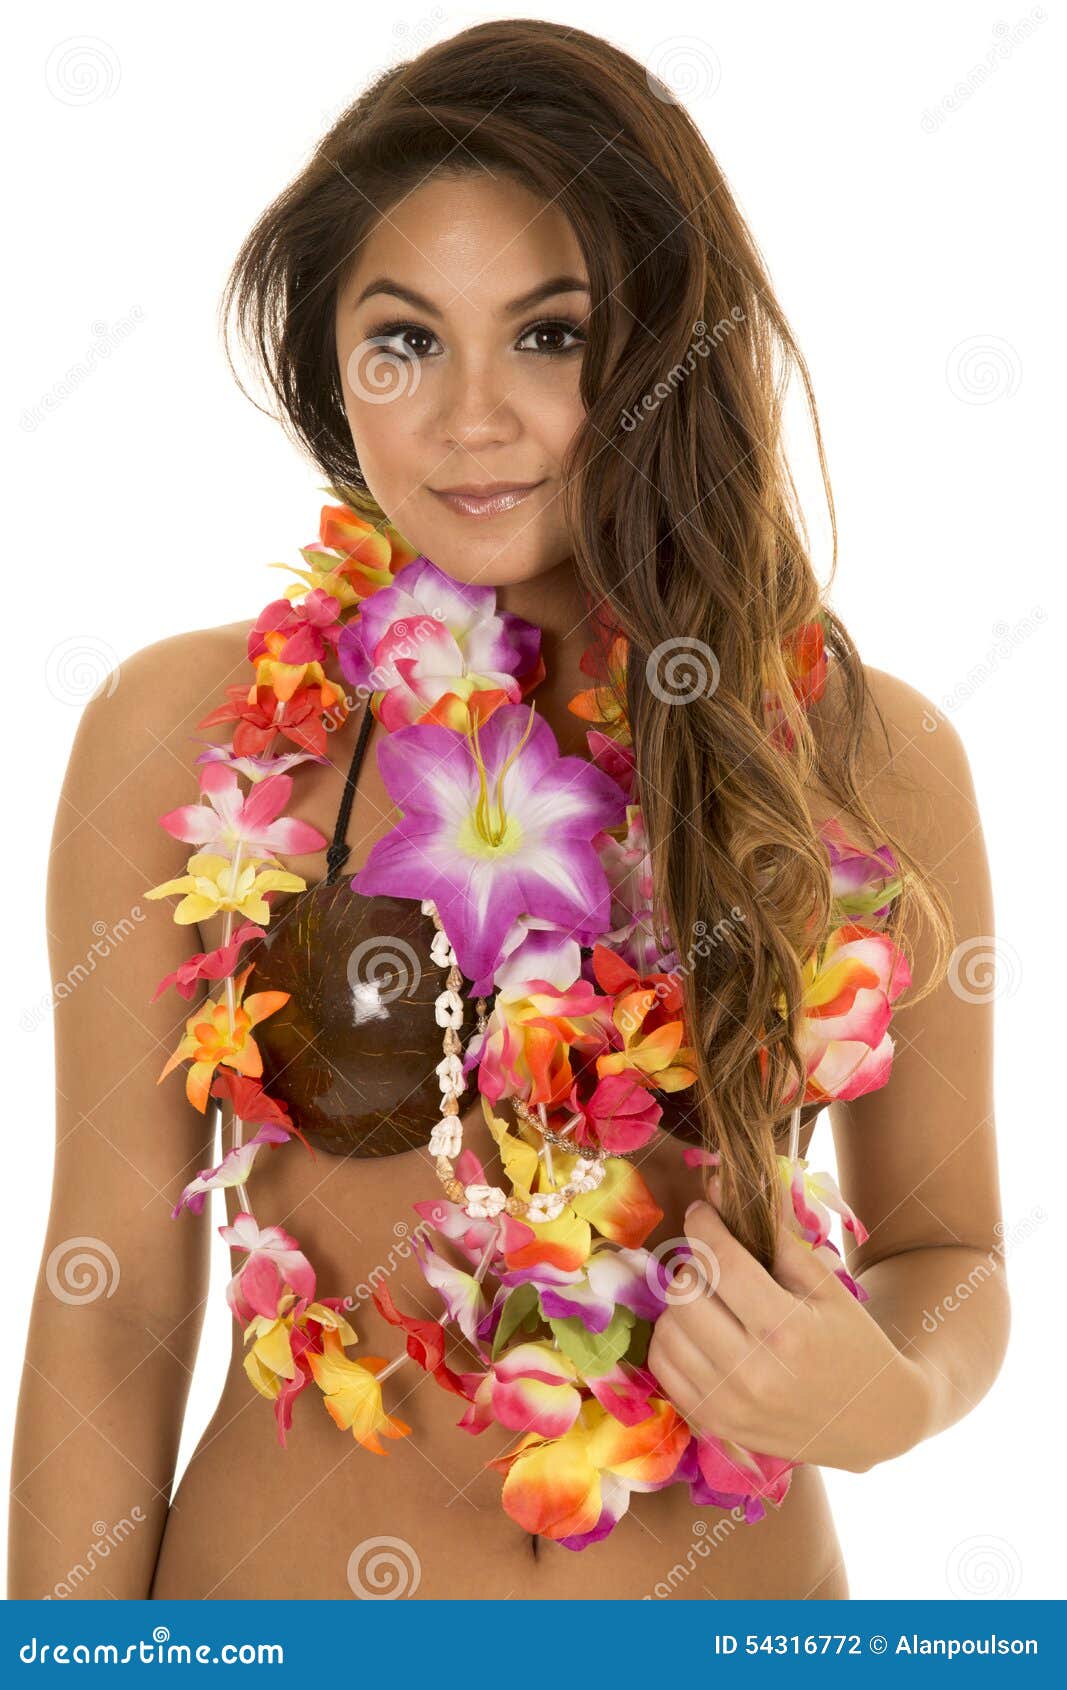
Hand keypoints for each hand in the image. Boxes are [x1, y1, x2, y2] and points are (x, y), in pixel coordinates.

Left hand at [646, 1181, 931, 1472]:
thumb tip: (724, 1188)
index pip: (721, 1261)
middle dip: (694, 1263)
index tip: (705, 1210)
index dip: (705, 1224)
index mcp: (786, 1329)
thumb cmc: (853, 1341)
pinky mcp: (714, 1424)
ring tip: (711, 1297)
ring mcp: (728, 1404)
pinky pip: (663, 1367)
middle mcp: (751, 1371)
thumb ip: (776, 1235)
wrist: (873, 1421)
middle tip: (714, 1261)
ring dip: (682, 1302)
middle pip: (685, 1292)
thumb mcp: (827, 1284)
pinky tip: (701, 1331)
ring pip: (667, 1329)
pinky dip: (673, 1340)